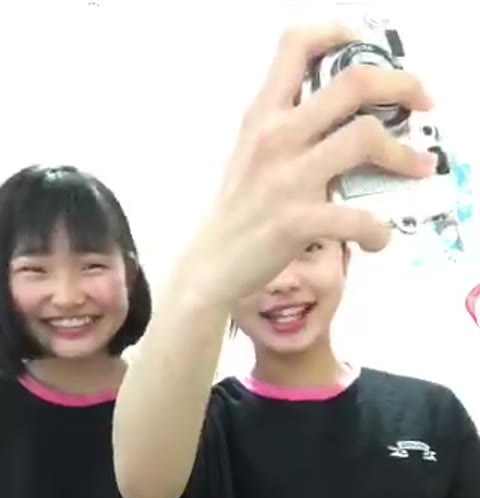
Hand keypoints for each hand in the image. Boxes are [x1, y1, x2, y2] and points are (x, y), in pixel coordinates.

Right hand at [187, 26, 435, 302]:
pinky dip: (378, 231)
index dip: (336, 33)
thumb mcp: (251, 155)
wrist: (209, 266)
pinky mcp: (296, 221)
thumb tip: (341, 123)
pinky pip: (356, 217)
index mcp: (263, 117)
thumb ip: (288, 131)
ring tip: (419, 169)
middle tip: (422, 101)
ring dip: (403, 155)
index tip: (364, 45)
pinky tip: (377, 239)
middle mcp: (276, 138)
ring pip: (364, 138)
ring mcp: (286, 179)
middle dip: (401, 86)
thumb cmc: (237, 213)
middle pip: (352, 84)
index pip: (295, 47)